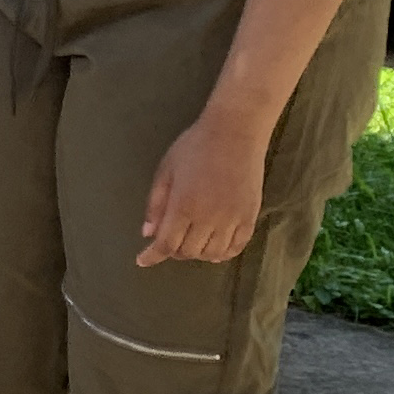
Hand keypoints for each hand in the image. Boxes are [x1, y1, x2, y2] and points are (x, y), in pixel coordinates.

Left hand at [138, 107, 269, 266]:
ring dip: (197, 253)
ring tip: (190, 242)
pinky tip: (215, 248)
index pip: (166, 244)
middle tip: (168, 240)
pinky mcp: (250, 216)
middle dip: (173, 251)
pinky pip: (237, 247)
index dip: (152, 256)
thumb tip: (148, 233)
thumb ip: (156, 204)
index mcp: (184, 207)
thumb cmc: (194, 147)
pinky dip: (223, 253)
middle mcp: (209, 219)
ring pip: (212, 254)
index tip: (142, 260)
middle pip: (188, 251)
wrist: (235, 133)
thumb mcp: (166, 171)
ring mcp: (232, 219)